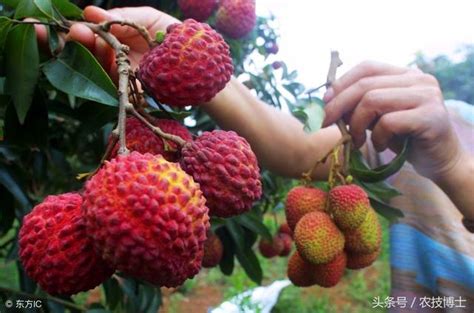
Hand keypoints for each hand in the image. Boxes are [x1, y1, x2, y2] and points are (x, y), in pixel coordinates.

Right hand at [35, 6, 178, 79]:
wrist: (198, 64)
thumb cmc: (175, 38)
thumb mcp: (148, 19)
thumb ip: (122, 17)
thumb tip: (92, 13)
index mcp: (116, 34)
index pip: (89, 29)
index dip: (72, 25)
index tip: (56, 20)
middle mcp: (113, 52)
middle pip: (84, 46)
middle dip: (70, 38)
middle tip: (63, 29)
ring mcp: (118, 70)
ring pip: (92, 60)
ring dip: (80, 49)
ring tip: (76, 35)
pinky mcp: (126, 86)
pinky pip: (106, 77)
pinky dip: (95, 67)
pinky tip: (88, 54)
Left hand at [321, 61, 463, 179]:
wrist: (440, 162)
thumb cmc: (406, 140)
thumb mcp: (378, 118)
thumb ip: (360, 106)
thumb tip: (329, 103)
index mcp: (405, 74)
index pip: (367, 67)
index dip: (341, 83)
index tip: (325, 103)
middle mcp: (418, 79)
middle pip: (365, 85)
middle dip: (339, 106)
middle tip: (326, 124)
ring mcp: (427, 95)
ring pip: (372, 101)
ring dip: (356, 125)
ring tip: (356, 141)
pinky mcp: (430, 116)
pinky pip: (387, 122)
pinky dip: (376, 138)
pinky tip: (379, 147)